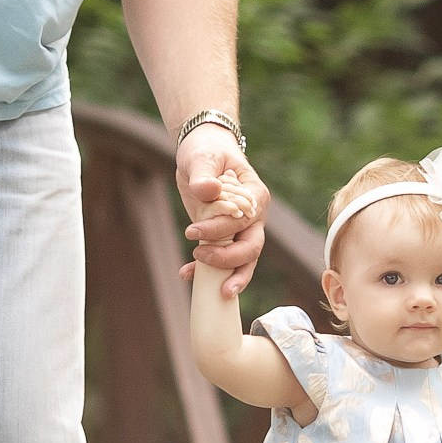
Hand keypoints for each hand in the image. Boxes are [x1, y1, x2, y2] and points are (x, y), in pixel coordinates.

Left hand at [178, 129, 266, 296]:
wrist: (202, 152)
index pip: (244, 220)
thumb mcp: (202, 157)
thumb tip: (209, 192)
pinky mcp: (226, 237)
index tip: (192, 231)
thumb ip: (205, 175)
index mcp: (255, 195)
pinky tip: (186, 275)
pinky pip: (223, 260)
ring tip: (216, 292)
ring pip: (245, 260)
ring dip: (230, 276)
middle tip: (199, 257)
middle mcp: (254, 216)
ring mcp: (242, 229)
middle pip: (252, 247)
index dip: (220, 230)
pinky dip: (206, 271)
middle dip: (230, 260)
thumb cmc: (206, 151)